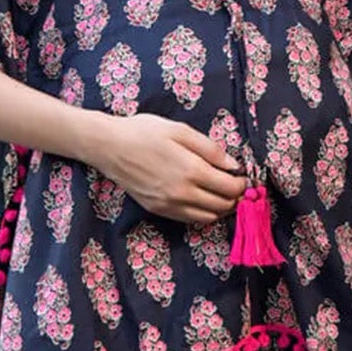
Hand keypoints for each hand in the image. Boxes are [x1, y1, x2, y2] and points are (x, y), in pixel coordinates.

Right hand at [96, 115, 248, 226]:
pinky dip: (203, 213)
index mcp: (192, 170)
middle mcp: (183, 193)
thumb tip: (233, 165)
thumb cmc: (144, 132)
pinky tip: (202, 199)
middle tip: (235, 186)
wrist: (109, 147)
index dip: (242, 184)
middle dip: (235, 198)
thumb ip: (210, 149)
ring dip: (221, 208)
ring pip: (208, 217)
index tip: (242, 176)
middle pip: (223, 206)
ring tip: (221, 193)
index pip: (230, 188)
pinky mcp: (159, 210)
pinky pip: (190, 219)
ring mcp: (170, 205)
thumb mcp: (180, 130)